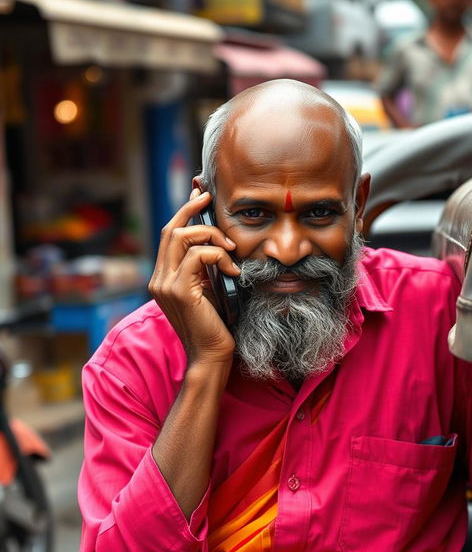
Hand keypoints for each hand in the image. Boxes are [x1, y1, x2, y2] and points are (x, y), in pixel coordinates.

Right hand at [148, 189, 239, 366]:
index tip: (199, 195)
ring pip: (181, 237)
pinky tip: (232, 270)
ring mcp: (165, 285)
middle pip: (170, 230)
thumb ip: (205, 267)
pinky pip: (197, 256)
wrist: (211, 355)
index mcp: (164, 277)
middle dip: (192, 210)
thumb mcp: (209, 288)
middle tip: (210, 201)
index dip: (183, 212)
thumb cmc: (216, 324)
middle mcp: (159, 279)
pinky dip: (218, 256)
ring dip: (212, 237)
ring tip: (231, 251)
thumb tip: (217, 242)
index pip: (168, 236)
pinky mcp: (178, 290)